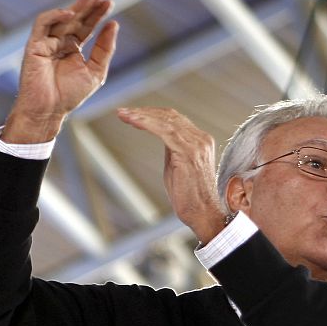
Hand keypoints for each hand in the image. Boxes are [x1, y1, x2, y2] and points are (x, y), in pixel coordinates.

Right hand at [3, 0, 118, 142]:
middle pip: (76, 19)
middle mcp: (60, 43)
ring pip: (62, 18)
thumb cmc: (69, 96)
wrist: (49, 110)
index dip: (98, 14)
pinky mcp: (34, 45)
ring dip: (77, 7)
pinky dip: (56, 16)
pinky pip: (43, 24)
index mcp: (73, 49)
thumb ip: (104, 49)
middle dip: (89, 6)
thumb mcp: (95, 71)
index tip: (110, 3)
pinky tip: (71, 13)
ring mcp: (46, 42)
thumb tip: (114, 25)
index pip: (87, 26)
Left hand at [117, 107, 225, 242]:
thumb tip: (159, 135)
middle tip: (123, 112)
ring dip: (142, 116)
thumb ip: (172, 149)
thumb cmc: (190, 196)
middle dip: (144, 112)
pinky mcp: (188, 152)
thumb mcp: (178, 165)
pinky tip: (134, 122)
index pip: (175, 119)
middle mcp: (201, 139)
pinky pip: (165, 131)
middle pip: (170, 116)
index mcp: (200, 141)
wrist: (203, 213)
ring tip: (124, 115)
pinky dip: (147, 124)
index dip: (153, 114)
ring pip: (166, 121)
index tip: (133, 114)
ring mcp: (197, 145)